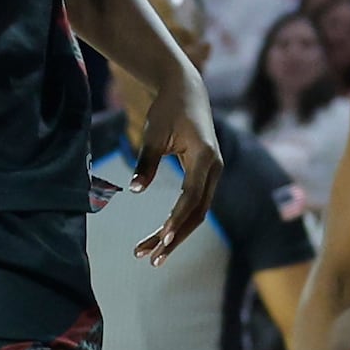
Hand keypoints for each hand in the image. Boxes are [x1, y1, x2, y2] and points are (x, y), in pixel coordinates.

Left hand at [126, 60, 226, 261]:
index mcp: (204, 156)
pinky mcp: (207, 174)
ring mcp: (213, 172)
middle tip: (151, 258)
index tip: (161, 239)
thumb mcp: (153, 133)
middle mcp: (215, 167)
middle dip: (174, 237)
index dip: (177, 219)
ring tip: (151, 255)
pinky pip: (195, 204)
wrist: (187, 90)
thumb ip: (146, 162)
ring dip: (176, 234)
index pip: (192, 196)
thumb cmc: (168, 110)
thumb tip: (134, 190)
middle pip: (197, 212)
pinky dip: (179, 221)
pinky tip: (162, 236)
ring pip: (198, 212)